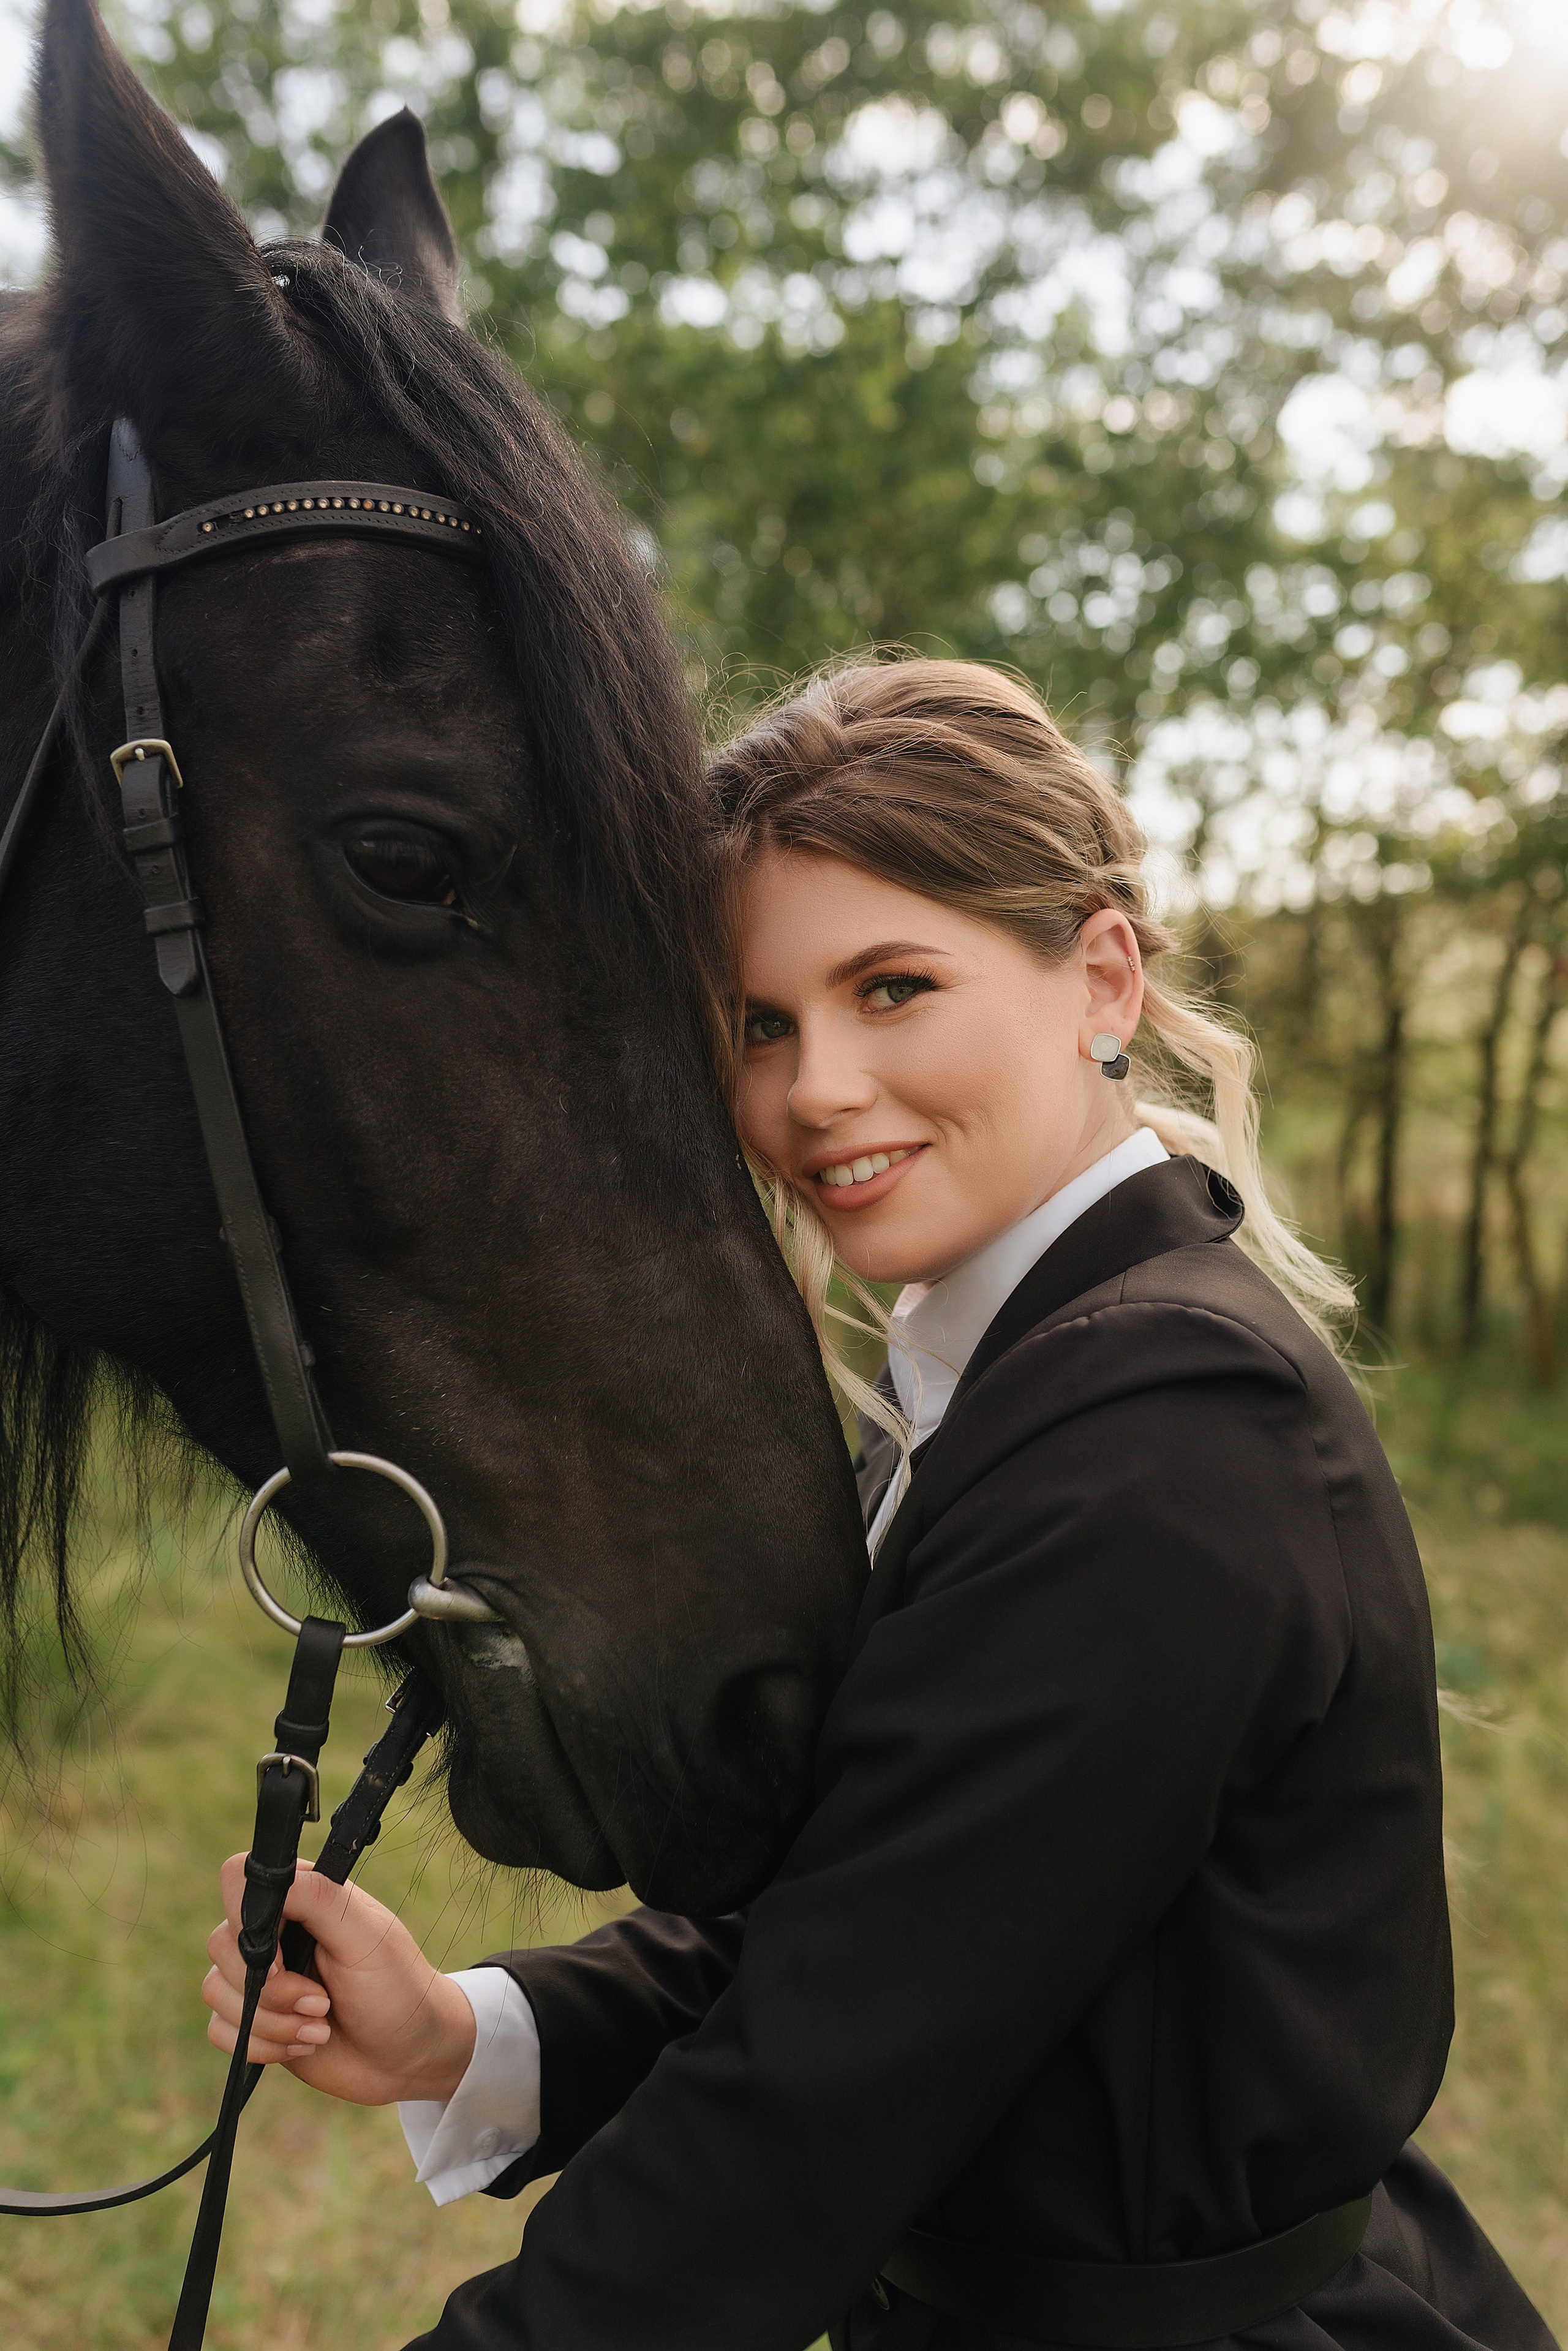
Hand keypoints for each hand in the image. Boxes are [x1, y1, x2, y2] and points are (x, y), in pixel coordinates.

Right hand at [202, 1856, 476, 2107]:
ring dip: (272, 2023)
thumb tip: (270, 1879)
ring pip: (217, 1992)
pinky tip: (306, 2043)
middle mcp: (275, 1932)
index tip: (281, 1958)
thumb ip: (319, 1899)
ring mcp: (261, 1977)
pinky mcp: (254, 2021)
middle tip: (323, 2002)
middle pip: (221, 1944)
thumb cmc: (397, 1988)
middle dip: (272, 1990)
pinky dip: (262, 2046)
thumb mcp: (367, 1937)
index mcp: (303, 1897)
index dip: (246, 1919)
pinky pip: (221, 2031)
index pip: (239, 1879)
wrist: (409, 2056)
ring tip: (321, 2026)